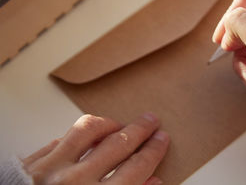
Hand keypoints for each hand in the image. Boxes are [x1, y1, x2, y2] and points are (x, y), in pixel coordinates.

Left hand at [22, 113, 168, 184]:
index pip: (136, 168)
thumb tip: (154, 181)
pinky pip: (59, 139)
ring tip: (120, 124)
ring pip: (87, 130)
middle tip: (151, 121)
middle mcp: (75, 181)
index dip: (153, 151)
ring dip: (109, 124)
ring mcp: (50, 169)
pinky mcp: (30, 164)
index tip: (161, 139)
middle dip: (140, 130)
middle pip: (118, 144)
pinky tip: (88, 138)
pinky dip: (77, 136)